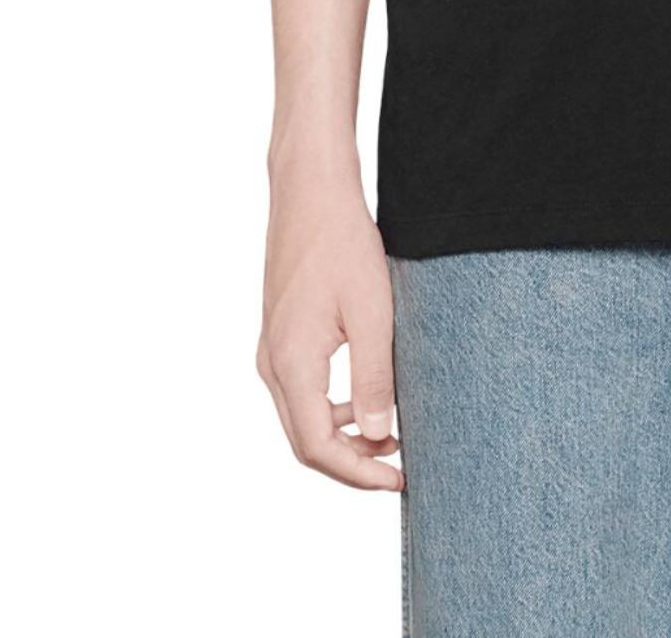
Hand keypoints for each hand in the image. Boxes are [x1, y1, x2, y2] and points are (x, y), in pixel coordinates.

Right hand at [257, 161, 402, 490]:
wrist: (310, 191)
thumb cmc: (342, 243)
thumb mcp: (372, 311)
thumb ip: (374, 376)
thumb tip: (381, 434)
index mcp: (291, 364)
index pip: (318, 448)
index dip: (358, 473)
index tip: (398, 480)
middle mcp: (272, 364)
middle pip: (305, 442)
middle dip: (352, 462)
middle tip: (399, 469)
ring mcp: (271, 350)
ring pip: (301, 418)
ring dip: (343, 436)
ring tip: (391, 434)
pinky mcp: (280, 335)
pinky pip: (300, 392)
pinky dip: (332, 408)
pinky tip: (367, 398)